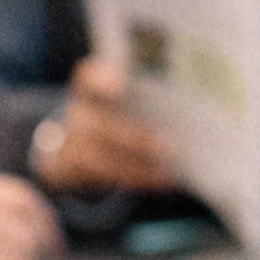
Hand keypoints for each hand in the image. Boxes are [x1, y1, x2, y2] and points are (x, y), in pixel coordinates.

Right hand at [36, 55, 181, 196]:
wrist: (73, 143)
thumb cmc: (114, 113)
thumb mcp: (123, 98)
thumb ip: (145, 96)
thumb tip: (189, 106)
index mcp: (88, 87)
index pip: (89, 78)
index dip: (102, 80)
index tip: (122, 87)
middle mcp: (77, 112)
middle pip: (101, 126)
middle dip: (136, 139)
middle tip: (171, 147)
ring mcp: (71, 143)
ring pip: (101, 159)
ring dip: (138, 167)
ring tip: (169, 171)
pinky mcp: (75, 169)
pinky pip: (106, 178)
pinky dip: (137, 179)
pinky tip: (163, 181)